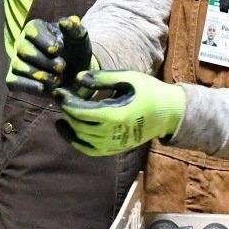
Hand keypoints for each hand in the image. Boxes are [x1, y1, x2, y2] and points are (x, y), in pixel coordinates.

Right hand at [6, 16, 91, 95]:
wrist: (75, 73)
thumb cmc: (75, 51)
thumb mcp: (80, 39)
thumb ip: (74, 29)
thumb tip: (64, 22)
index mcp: (36, 28)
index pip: (32, 29)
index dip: (43, 39)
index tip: (58, 49)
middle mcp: (22, 43)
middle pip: (23, 48)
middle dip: (44, 59)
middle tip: (62, 67)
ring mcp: (17, 61)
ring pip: (18, 65)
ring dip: (39, 74)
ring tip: (57, 80)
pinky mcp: (15, 79)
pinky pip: (13, 81)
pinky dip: (28, 85)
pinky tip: (43, 88)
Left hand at [52, 69, 184, 155]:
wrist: (169, 113)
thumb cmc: (149, 91)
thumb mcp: (127, 78)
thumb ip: (102, 78)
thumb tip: (78, 78)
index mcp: (115, 115)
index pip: (82, 112)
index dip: (67, 102)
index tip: (58, 92)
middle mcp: (113, 133)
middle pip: (79, 125)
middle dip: (66, 111)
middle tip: (59, 97)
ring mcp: (114, 144)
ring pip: (82, 138)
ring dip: (70, 125)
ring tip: (64, 110)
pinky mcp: (115, 149)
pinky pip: (90, 150)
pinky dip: (76, 141)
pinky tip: (68, 129)